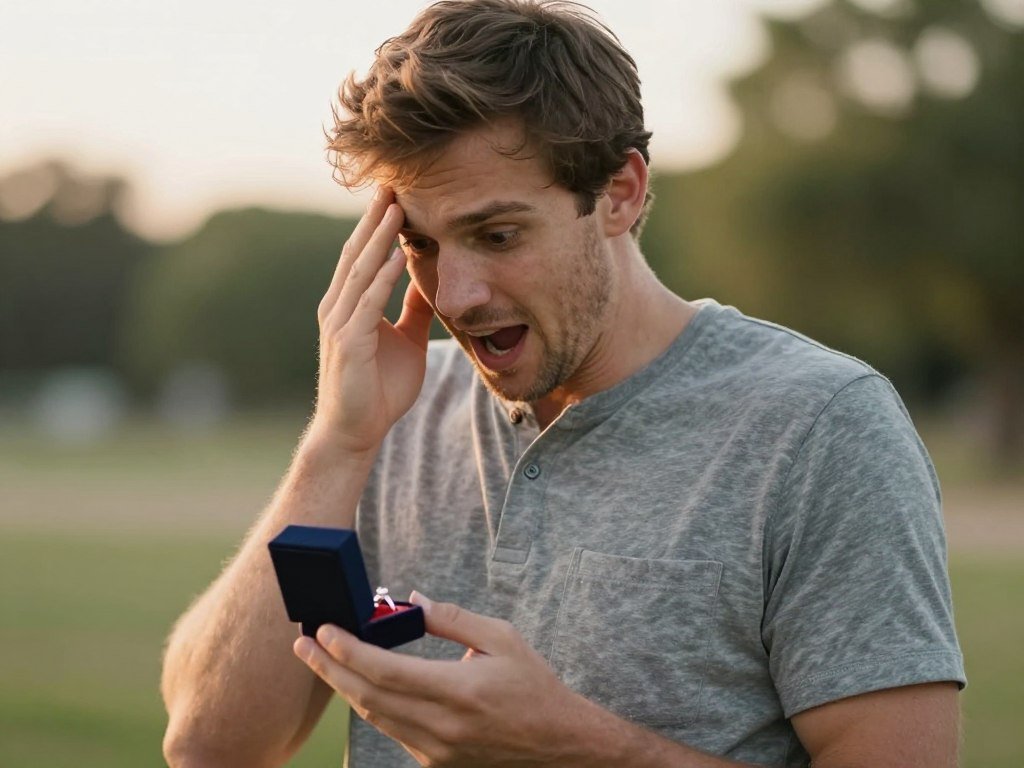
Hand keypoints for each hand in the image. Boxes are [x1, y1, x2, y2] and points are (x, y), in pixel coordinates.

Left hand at [293, 593, 602, 766]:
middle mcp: (441, 726)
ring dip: (343, 687)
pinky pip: (393, 730)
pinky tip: (360, 684)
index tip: (324, 629)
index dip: (347, 650)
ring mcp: (435, 750)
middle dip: (328, 668)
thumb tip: (411, 599)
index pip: (384, 670)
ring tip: (321, 660)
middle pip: (367, 697)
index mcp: (457, 691)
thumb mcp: (501, 639)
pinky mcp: (435, 762)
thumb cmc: (533, 685)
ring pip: (374, 716)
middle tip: (302, 643)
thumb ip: (452, 618)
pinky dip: (372, 704)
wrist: (558, 744)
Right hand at [310, 188, 433, 455]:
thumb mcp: (407, 341)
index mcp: (351, 304)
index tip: (396, 194)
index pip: (364, 256)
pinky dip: (384, 277)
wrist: (357, 431)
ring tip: (396, 208)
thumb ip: (413, 310)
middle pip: (358, 254)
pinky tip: (399, 254)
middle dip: (374, 219)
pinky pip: (369, 303)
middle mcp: (339, 307)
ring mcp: (341, 324)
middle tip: (391, 183)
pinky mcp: (349, 344)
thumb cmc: (379, 389)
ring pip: (361, 272)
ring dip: (379, 239)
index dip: (378, 225)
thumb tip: (429, 282)